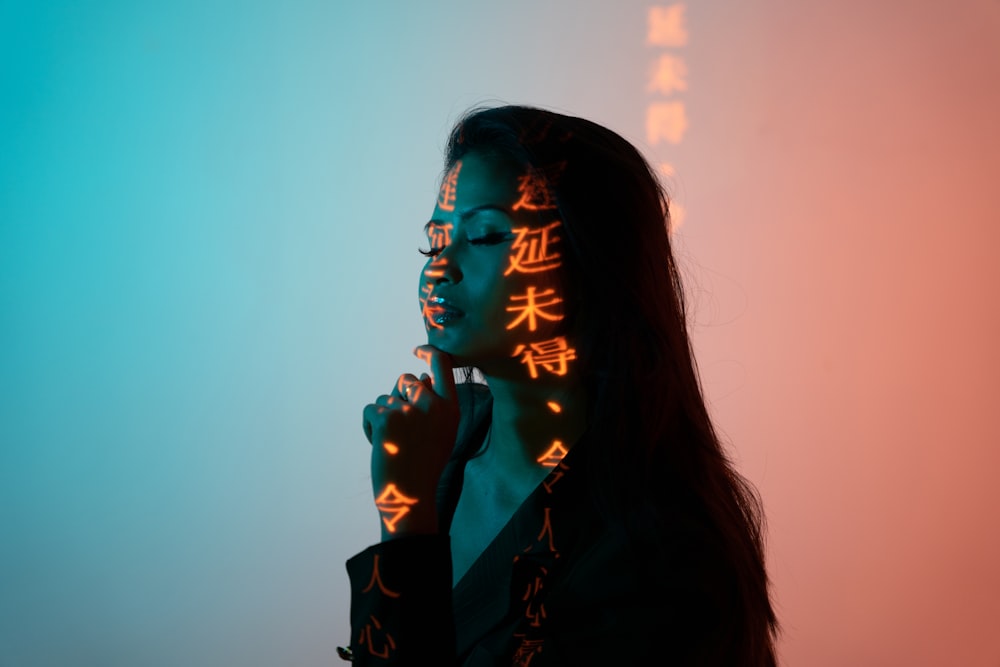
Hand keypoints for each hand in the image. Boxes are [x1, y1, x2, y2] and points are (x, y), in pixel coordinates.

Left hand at [362, 345, 458, 538]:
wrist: (410, 496)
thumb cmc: (424, 466)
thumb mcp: (442, 434)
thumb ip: (436, 405)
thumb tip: (422, 377)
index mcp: (450, 408)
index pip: (442, 365)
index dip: (429, 353)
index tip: (419, 351)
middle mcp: (432, 405)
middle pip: (406, 380)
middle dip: (397, 396)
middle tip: (399, 425)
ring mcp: (409, 410)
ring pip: (386, 398)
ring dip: (384, 416)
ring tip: (393, 443)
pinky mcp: (386, 417)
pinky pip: (371, 409)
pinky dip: (369, 425)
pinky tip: (379, 444)